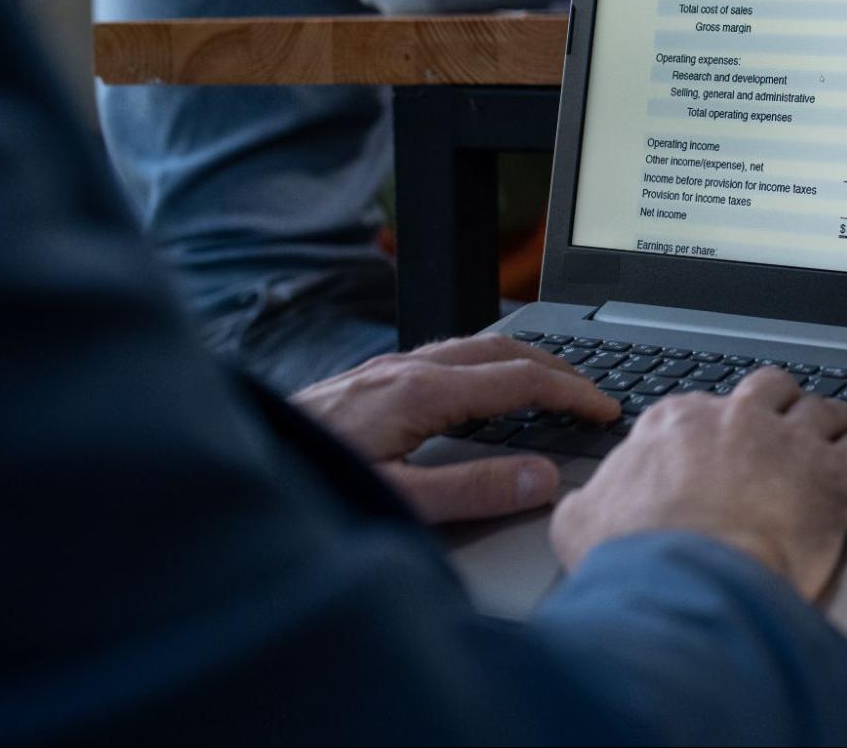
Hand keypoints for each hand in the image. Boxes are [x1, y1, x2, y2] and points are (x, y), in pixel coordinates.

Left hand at [292, 334, 618, 523]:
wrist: (242, 459)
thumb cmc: (312, 481)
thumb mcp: (399, 500)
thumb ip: (474, 490)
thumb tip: (542, 478)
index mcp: (422, 392)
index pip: (520, 381)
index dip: (572, 393)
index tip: (605, 410)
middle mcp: (407, 368)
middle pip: (504, 350)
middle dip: (558, 368)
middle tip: (594, 392)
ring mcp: (386, 368)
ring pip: (474, 346)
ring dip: (523, 360)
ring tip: (552, 382)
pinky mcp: (369, 378)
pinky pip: (446, 354)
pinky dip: (487, 363)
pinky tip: (480, 387)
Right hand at [550, 366, 846, 600]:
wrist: (691, 580)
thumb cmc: (639, 557)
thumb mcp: (582, 525)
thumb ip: (589, 504)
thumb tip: (581, 506)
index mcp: (676, 424)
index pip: (701, 409)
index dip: (716, 425)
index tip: (723, 439)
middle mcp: (736, 419)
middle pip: (768, 390)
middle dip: (779, 402)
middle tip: (787, 417)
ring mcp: (789, 441)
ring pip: (823, 408)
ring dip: (834, 416)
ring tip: (844, 423)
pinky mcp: (834, 475)